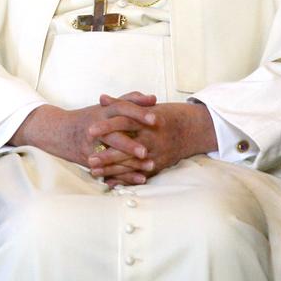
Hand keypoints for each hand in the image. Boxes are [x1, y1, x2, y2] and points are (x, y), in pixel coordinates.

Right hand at [9, 94, 157, 172]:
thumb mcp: (106, 106)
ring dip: (130, 162)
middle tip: (146, 150)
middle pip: (112, 134)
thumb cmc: (88, 117)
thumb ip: (130, 100)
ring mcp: (91, 145)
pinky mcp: (90, 159)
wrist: (58, 131)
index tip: (155, 118)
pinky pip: (109, 169)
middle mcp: (96, 127)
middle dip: (129, 143)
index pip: (120, 109)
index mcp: (102, 111)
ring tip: (150, 165)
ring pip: (110, 155)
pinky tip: (141, 178)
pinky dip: (125, 175)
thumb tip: (153, 98)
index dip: (137, 112)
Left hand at [87, 93, 217, 186]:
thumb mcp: (144, 106)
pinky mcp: (159, 165)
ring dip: (112, 169)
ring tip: (93, 171)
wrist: (192, 128)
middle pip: (126, 147)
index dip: (106, 126)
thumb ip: (121, 103)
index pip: (124, 122)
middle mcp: (151, 139)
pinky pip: (140, 175)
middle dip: (107, 154)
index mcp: (146, 122)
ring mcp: (156, 154)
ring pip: (132, 164)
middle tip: (89, 159)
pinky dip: (125, 179)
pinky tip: (110, 182)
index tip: (89, 131)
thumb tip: (101, 98)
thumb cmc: (162, 115)